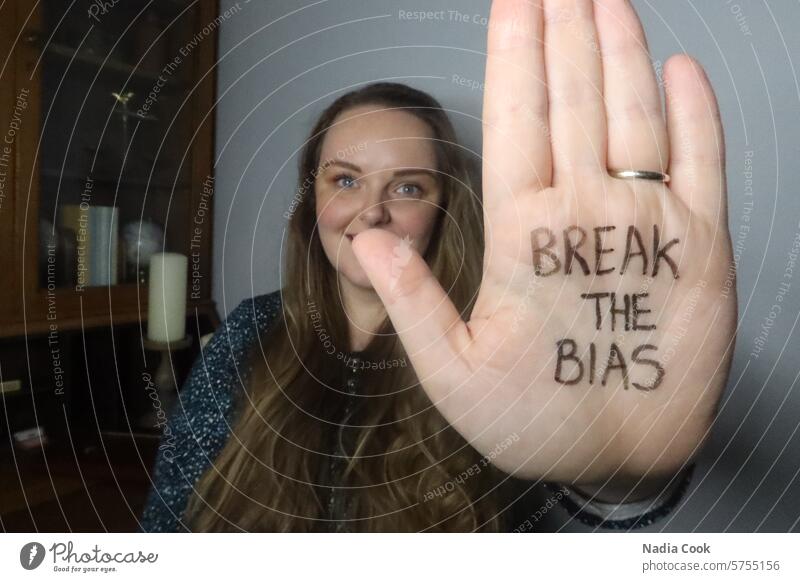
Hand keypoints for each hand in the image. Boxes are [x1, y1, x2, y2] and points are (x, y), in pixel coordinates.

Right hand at [352, 0, 735, 485]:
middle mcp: (587, 213)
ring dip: (618, 42)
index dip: (514, 45)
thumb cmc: (536, 418)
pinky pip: (702, 158)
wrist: (632, 458)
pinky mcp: (705, 245)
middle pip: (572, 93)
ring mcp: (651, 223)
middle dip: (562, 21)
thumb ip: (410, 298)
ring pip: (634, 110)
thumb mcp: (450, 371)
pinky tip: (678, 65)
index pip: (514, 113)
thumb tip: (371, 238)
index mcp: (522, 236)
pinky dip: (694, 108)